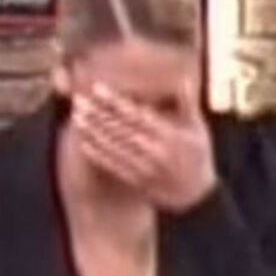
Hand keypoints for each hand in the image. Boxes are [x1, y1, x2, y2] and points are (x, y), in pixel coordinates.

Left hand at [72, 81, 216, 212]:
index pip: (137, 115)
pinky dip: (98, 155)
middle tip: (79, 100)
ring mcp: (144, 168)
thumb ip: (188, 105)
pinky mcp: (136, 181)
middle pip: (121, 129)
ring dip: (93, 132)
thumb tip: (185, 79)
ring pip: (114, 147)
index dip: (116, 102)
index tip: (98, 89)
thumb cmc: (198, 156)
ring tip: (77, 117)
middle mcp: (155, 151)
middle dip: (98, 114)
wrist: (196, 196)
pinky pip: (114, 166)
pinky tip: (83, 143)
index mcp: (170, 135)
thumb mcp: (198, 130)